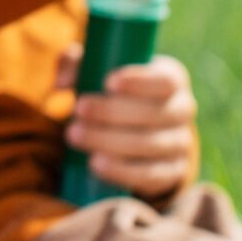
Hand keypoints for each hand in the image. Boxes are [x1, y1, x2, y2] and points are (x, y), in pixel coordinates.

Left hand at [62, 51, 200, 199]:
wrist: (136, 130)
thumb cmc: (113, 91)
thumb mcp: (97, 70)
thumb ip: (76, 65)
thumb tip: (59, 83)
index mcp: (172, 78)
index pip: (166, 80)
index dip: (140, 81)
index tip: (108, 83)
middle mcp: (182, 110)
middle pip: (154, 113)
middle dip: (112, 112)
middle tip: (77, 109)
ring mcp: (180, 143)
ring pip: (149, 144)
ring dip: (109, 141)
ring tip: (75, 135)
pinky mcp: (171, 172)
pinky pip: (149, 175)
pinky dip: (121, 171)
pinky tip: (95, 164)